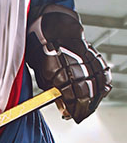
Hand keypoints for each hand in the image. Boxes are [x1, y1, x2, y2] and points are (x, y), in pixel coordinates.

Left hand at [26, 5, 111, 123]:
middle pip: (86, 89)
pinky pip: (102, 69)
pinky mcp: (91, 51)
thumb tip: (65, 108)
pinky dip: (103, 82)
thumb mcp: (39, 73)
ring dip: (95, 97)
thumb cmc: (40, 51)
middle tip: (80, 116)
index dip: (72, 107)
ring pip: (97, 80)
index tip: (70, 116)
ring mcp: (84, 54)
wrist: (49, 25)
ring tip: (90, 108)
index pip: (68, 93)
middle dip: (84, 106)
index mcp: (53, 66)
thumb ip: (53, 90)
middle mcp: (71, 59)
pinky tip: (101, 91)